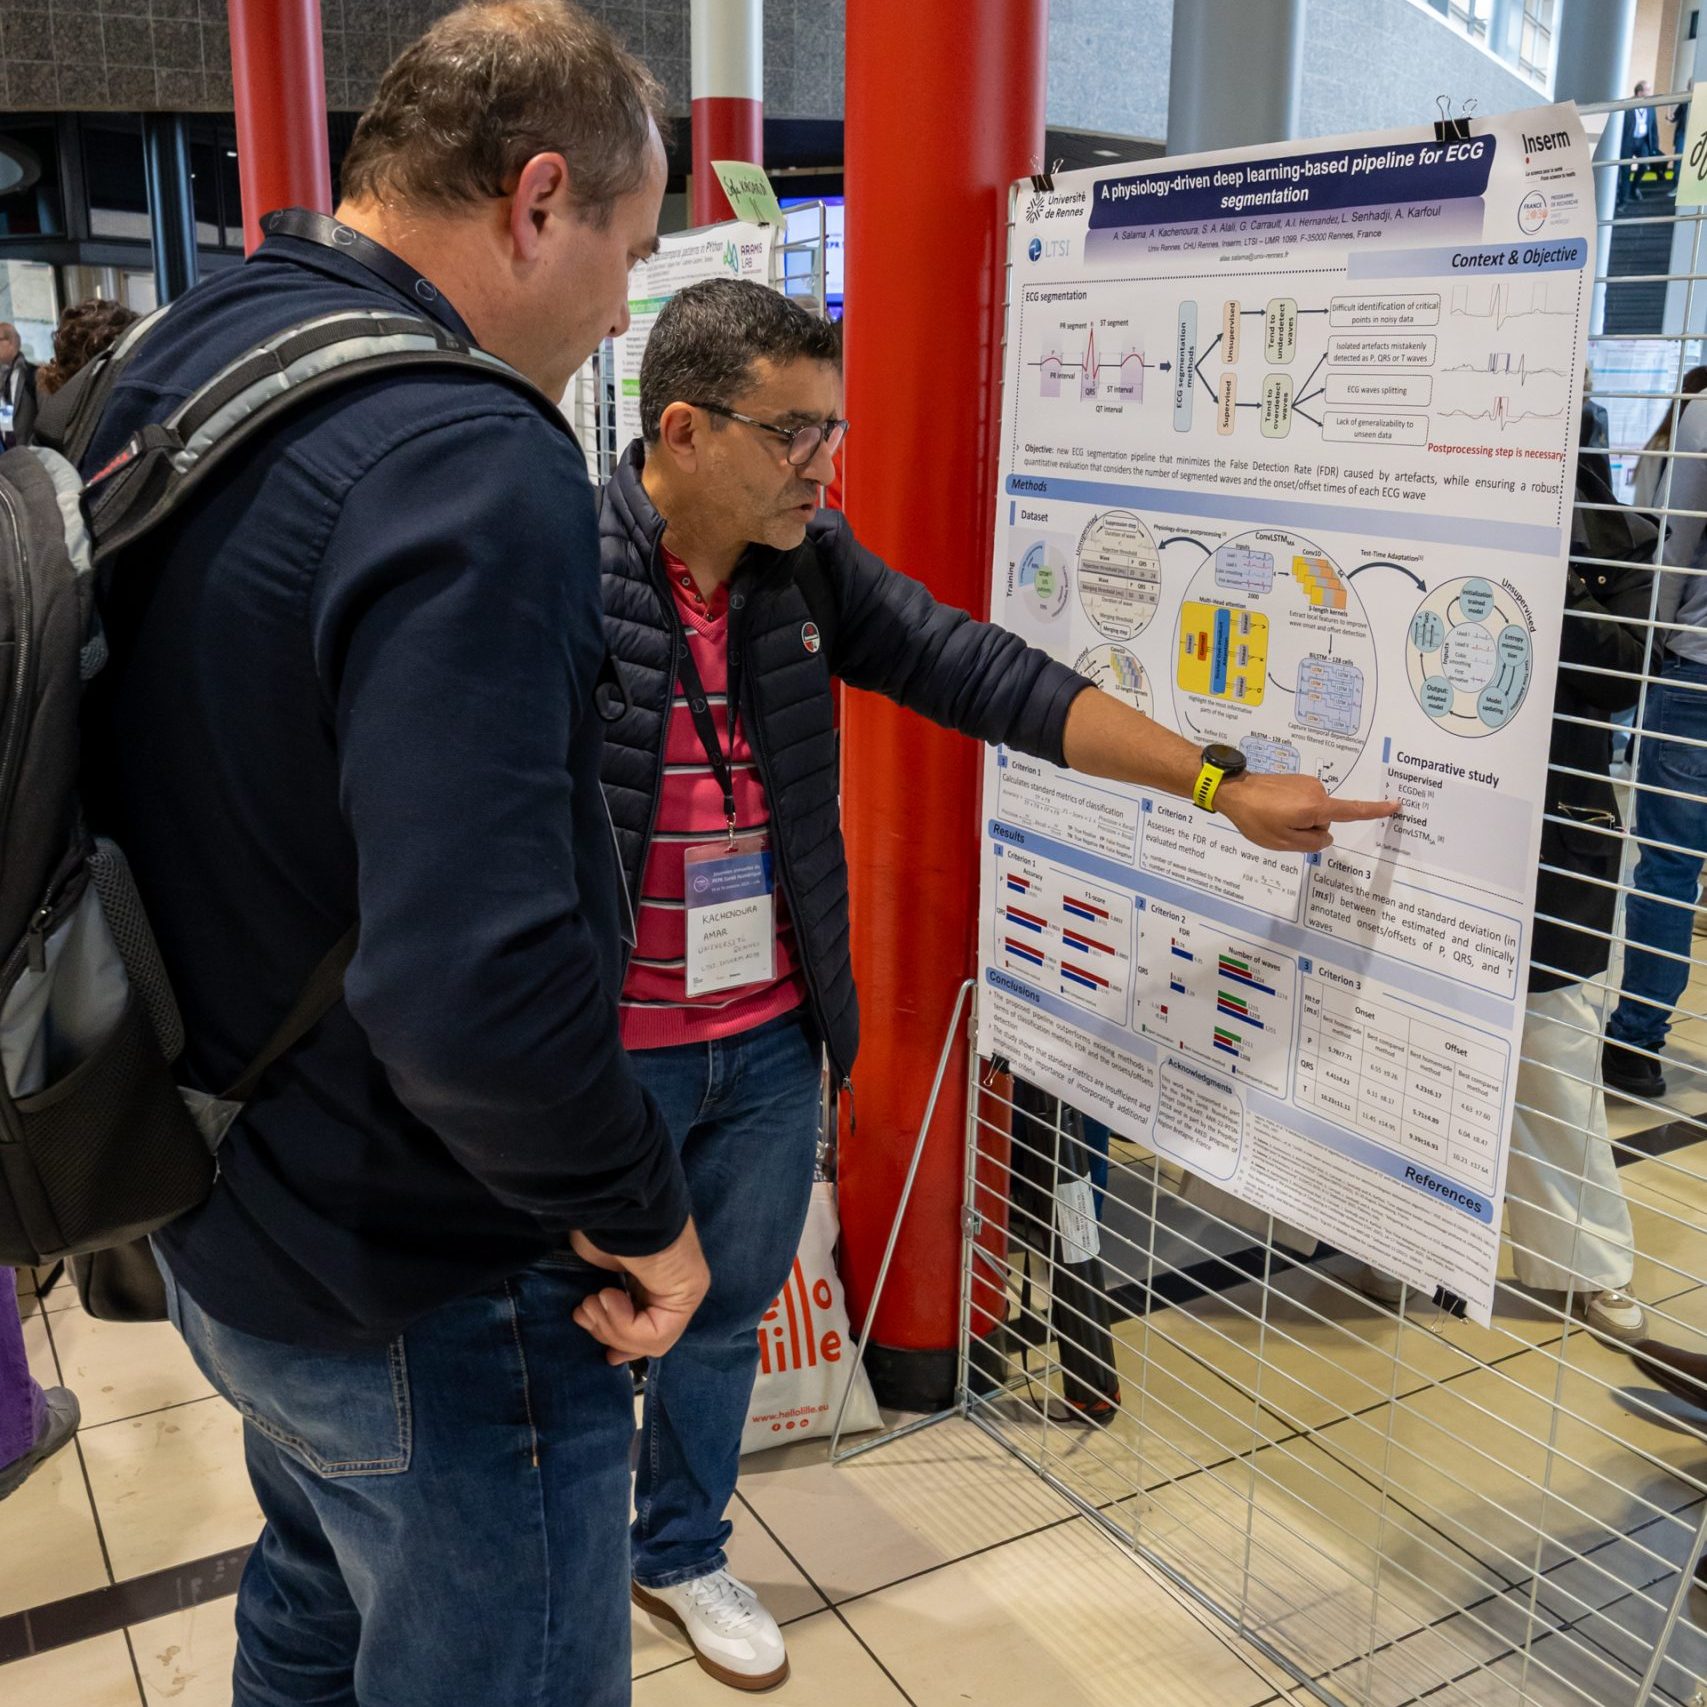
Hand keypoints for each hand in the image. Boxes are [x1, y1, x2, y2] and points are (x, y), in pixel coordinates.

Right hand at [568, 1220, 709, 1365]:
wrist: (614, 1207)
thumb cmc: (601, 1229)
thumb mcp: (596, 1271)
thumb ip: (604, 1302)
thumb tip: (598, 1331)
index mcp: (654, 1275)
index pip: (651, 1326)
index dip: (626, 1344)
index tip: (607, 1357)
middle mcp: (675, 1283)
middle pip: (647, 1338)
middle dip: (609, 1332)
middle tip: (586, 1310)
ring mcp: (686, 1288)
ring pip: (652, 1342)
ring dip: (611, 1326)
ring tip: (596, 1298)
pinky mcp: (688, 1293)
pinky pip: (657, 1336)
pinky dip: (624, 1324)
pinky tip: (608, 1295)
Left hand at [1214, 773, 1397, 852]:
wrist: (1234, 790)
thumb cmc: (1256, 819)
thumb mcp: (1283, 842)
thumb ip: (1311, 844)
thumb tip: (1325, 835)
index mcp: (1316, 807)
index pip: (1352, 811)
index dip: (1374, 811)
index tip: (1396, 804)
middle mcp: (1316, 791)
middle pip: (1325, 820)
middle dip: (1308, 829)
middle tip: (1280, 828)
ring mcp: (1307, 783)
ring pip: (1314, 813)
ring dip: (1298, 820)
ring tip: (1273, 817)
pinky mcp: (1298, 780)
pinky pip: (1304, 803)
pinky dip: (1293, 810)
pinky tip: (1273, 809)